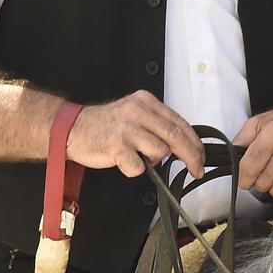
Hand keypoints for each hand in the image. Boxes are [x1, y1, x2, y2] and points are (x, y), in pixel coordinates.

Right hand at [66, 91, 203, 178]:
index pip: (180, 122)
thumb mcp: (133, 114)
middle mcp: (138, 112)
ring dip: (152, 161)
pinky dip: (134, 169)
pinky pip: (139, 167)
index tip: (201, 157)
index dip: (195, 143)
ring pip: (159, 152)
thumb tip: (182, 143)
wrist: (72, 128)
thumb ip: (156, 123)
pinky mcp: (117, 146)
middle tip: (196, 170)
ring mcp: (127, 129)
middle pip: (176, 136)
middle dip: (191, 157)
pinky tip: (124, 161)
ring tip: (137, 156)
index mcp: (146, 102)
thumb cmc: (104, 125)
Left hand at [232, 100, 272, 198]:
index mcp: (271, 132)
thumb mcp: (259, 121)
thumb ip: (242, 139)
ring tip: (271, 174)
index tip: (243, 177)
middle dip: (255, 182)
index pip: (249, 166)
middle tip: (258, 173)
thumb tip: (230, 158)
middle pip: (262, 181)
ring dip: (270, 186)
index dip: (242, 177)